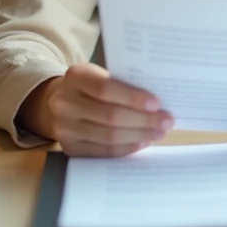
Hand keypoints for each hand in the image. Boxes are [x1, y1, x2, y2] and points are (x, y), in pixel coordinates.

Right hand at [41, 63, 173, 156]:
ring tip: (159, 132)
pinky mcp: (69, 148)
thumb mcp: (99, 75)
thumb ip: (122, 84)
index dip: (133, 98)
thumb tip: (157, 103)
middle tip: (166, 121)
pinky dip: (127, 148)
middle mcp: (64, 103)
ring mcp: (64, 128)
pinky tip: (142, 142)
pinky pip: (104, 151)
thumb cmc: (90, 86)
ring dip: (139, 136)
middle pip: (110, 116)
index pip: (106, 89)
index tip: (157, 104)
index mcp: (75, 77)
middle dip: (143, 120)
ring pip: (109, 136)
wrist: (60, 102)